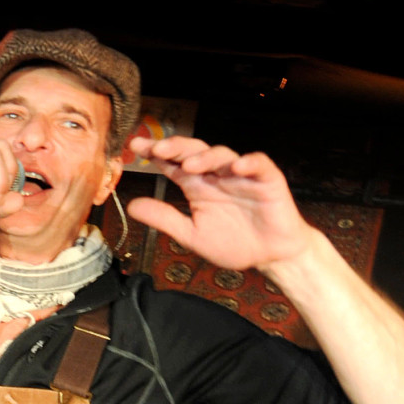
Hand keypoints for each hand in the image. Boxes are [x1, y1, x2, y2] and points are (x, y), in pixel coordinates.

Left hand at [123, 135, 312, 271]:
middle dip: (176, 147)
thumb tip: (131, 206)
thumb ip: (165, 219)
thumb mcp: (192, 235)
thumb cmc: (235, 243)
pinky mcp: (267, 179)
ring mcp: (242, 175)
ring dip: (206, 157)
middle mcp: (217, 175)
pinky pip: (258, 164)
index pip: (173, 163)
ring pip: (222, 155)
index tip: (135, 148)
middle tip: (158, 148)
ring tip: (190, 164)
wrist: (271, 256)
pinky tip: (237, 167)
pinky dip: (249, 163)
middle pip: (194, 152)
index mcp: (198, 186)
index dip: (156, 153)